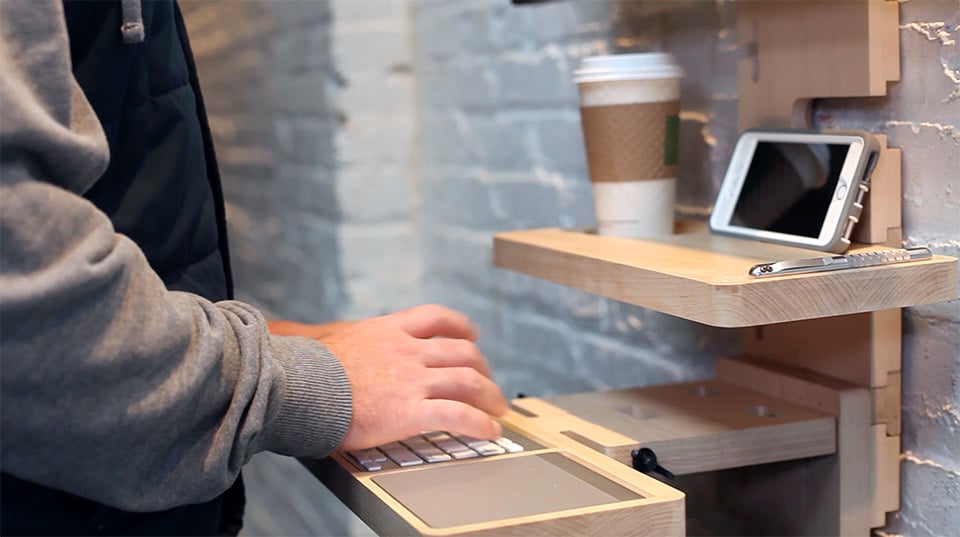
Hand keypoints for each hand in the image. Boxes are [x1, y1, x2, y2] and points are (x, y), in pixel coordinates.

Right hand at [271, 305, 507, 450]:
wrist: (296, 385)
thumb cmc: (305, 366)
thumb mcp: (330, 338)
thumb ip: (342, 339)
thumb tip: (309, 337)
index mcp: (388, 330)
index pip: (436, 317)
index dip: (460, 326)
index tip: (472, 334)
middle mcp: (406, 350)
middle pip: (461, 351)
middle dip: (482, 367)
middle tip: (489, 382)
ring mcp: (411, 379)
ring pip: (467, 380)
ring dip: (490, 395)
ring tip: (498, 409)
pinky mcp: (410, 410)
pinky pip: (458, 414)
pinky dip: (480, 423)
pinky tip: (489, 430)